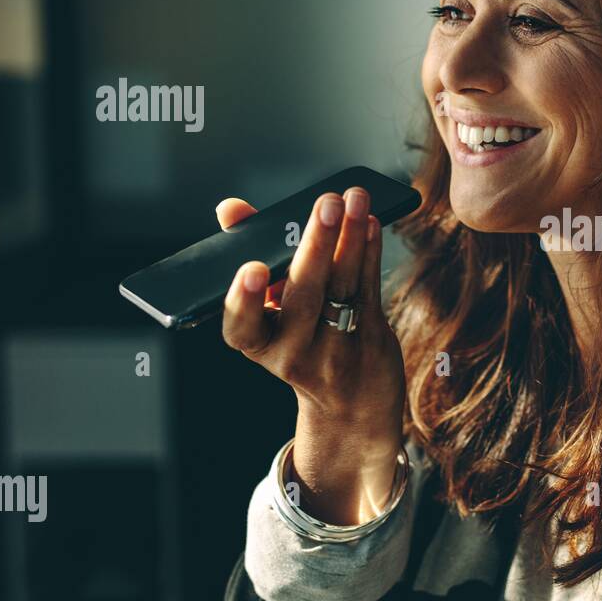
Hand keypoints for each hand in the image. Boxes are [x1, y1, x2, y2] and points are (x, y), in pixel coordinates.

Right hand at [217, 187, 406, 524]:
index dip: (245, 300)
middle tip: (325, 204)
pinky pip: (369, 290)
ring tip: (355, 197)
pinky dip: (369, 253)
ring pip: (343, 288)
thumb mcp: (270, 310)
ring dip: (351, 237)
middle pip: (304, 296)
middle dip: (315, 246)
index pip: (242, 327)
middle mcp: (294, 351)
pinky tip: (370, 222)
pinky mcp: (371, 339)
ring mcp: (336, 349)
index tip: (253, 270)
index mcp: (259, 343)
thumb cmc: (302, 340)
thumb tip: (230, 208)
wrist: (351, 402)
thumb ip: (252, 254)